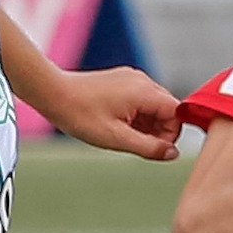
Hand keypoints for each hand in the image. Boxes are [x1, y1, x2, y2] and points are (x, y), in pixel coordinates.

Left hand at [39, 67, 180, 161]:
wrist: (54, 94)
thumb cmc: (81, 115)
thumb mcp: (117, 138)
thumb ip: (149, 147)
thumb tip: (172, 154)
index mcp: (145, 92)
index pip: (178, 113)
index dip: (171, 134)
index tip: (153, 148)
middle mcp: (142, 81)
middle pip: (168, 109)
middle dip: (159, 130)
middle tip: (136, 144)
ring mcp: (132, 79)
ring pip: (155, 106)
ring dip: (147, 125)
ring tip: (123, 135)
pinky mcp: (122, 81)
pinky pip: (141, 100)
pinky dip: (137, 116)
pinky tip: (119, 125)